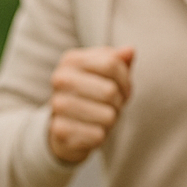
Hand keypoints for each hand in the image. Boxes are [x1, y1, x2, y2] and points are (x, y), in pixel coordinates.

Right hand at [47, 46, 135, 163]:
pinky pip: (98, 135)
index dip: (125, 79)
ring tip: (101, 116)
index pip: (112, 64)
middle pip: (110, 91)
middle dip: (119, 101)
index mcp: (71, 59)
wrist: (64, 127)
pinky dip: (100, 135)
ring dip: (111, 119)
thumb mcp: (105, 74)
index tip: (123, 87)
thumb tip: (129, 51)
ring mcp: (57, 105)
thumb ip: (118, 61)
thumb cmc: (92, 94)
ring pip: (108, 115)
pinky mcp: (60, 130)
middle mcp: (60, 79)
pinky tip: (90, 130)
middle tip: (113, 104)